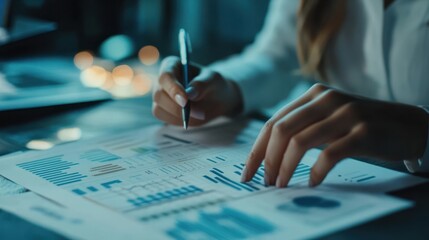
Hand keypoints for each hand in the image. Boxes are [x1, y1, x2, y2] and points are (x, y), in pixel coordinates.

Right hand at [152, 56, 242, 125]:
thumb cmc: (214, 85)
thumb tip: (188, 94)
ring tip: (199, 113)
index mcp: (172, 65)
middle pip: (159, 94)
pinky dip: (177, 121)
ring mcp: (160, 96)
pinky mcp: (162, 110)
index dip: (173, 89)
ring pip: (158, 109)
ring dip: (178, 115)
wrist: (216, 99)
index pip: (165, 76)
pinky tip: (191, 117)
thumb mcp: (213, 81)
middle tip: (198, 113)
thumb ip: (201, 85)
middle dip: (176, 106)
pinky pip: (163, 118)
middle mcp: (163, 80)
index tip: (185, 101)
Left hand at [241, 83, 428, 187]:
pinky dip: (316, 171)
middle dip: (267, 160)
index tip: (248, 173)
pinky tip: (313, 182)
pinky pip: (329, 154)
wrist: (408, 125)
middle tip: (265, 182)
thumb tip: (269, 155)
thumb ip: (303, 126)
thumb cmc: (361, 126)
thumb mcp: (328, 118)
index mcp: (313, 95)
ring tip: (281, 184)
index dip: (257, 150)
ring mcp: (345, 114)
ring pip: (300, 142)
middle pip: (281, 130)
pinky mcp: (363, 132)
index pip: (273, 122)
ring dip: (285, 168)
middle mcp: (326, 99)